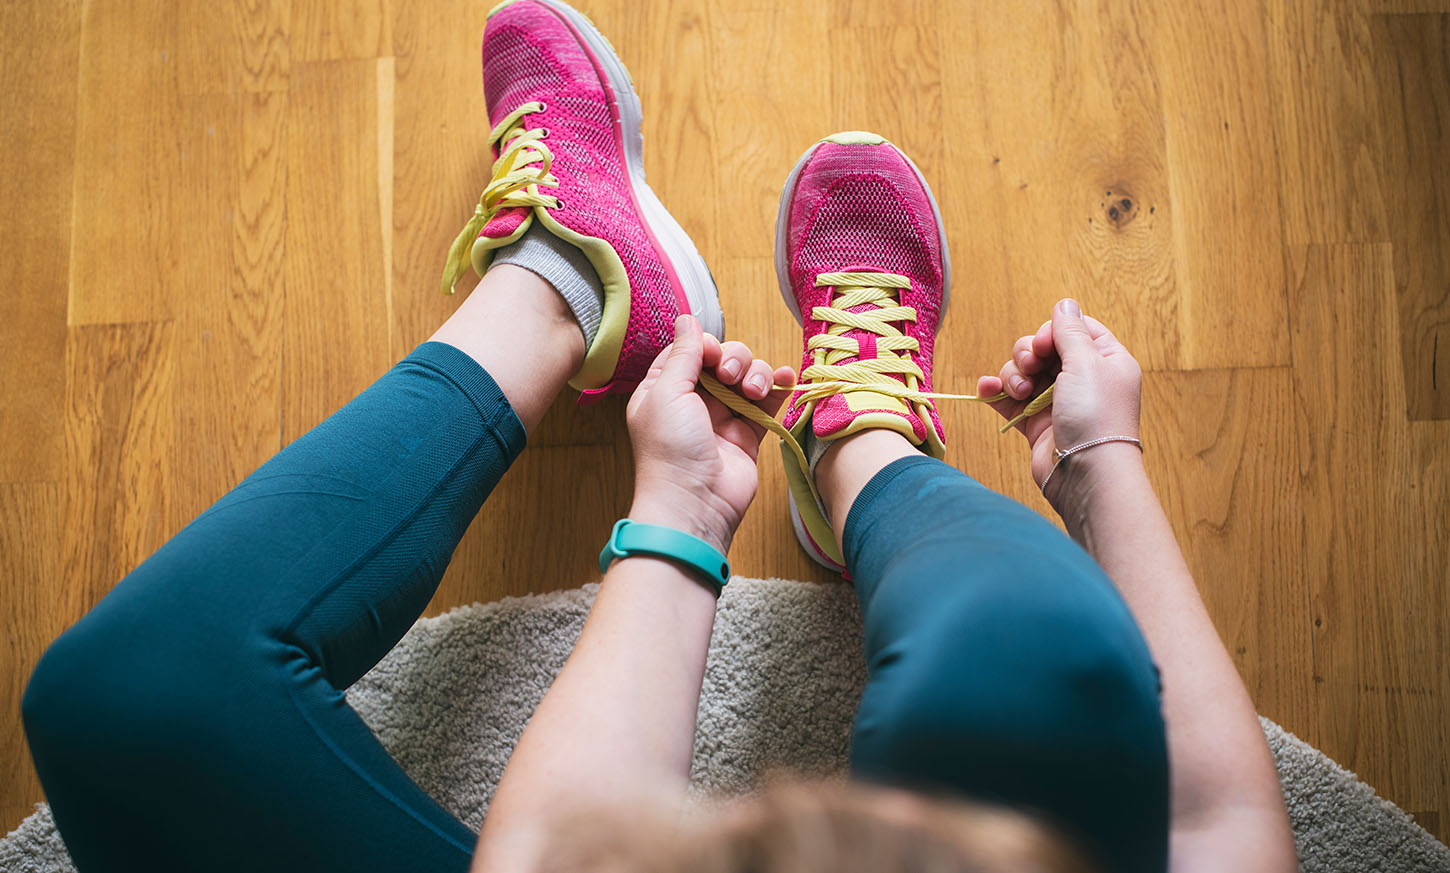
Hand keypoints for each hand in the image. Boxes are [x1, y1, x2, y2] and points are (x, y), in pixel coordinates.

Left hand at [625, 315, 795, 553]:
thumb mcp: (666, 392)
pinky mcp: (749, 433)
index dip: (706, 346)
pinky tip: (785, 380)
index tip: (712, 357)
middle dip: (734, 359)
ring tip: (752, 392)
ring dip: (756, 374)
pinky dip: (778, 388)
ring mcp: (723, 417)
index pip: (690, 350)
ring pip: (748, 376)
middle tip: (731, 378)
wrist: (695, 503)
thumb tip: (687, 318)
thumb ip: (683, 354)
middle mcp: (694, 400)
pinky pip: (768, 402)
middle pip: (724, 359)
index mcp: (665, 389)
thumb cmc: (670, 450)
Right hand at [976, 298, 1142, 511]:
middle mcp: (1081, 379)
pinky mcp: (1034, 422)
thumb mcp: (1087, 363)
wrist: (1085, 472)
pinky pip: (1008, 398)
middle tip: (1030, 367)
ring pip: (1022, 371)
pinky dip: (996, 391)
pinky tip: (987, 390)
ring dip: (1012, 374)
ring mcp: (1056, 401)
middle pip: (1043, 349)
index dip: (1053, 331)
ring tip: (1019, 391)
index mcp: (1105, 361)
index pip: (1075, 329)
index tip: (1045, 344)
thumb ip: (1070, 332)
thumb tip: (1064, 303)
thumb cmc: (1096, 416)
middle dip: (1027, 354)